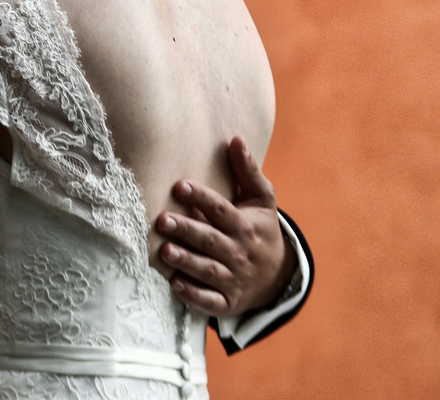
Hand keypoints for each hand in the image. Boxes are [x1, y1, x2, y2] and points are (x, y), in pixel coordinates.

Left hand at [154, 136, 294, 316]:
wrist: (278, 277)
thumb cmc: (260, 229)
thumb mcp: (261, 200)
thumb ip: (247, 171)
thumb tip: (235, 138)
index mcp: (245, 225)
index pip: (221, 210)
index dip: (201, 198)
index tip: (179, 186)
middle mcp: (239, 252)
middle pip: (210, 240)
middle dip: (187, 231)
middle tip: (161, 220)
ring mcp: (233, 278)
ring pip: (208, 270)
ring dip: (186, 262)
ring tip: (164, 251)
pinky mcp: (227, 301)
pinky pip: (210, 301)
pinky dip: (194, 295)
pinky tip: (175, 285)